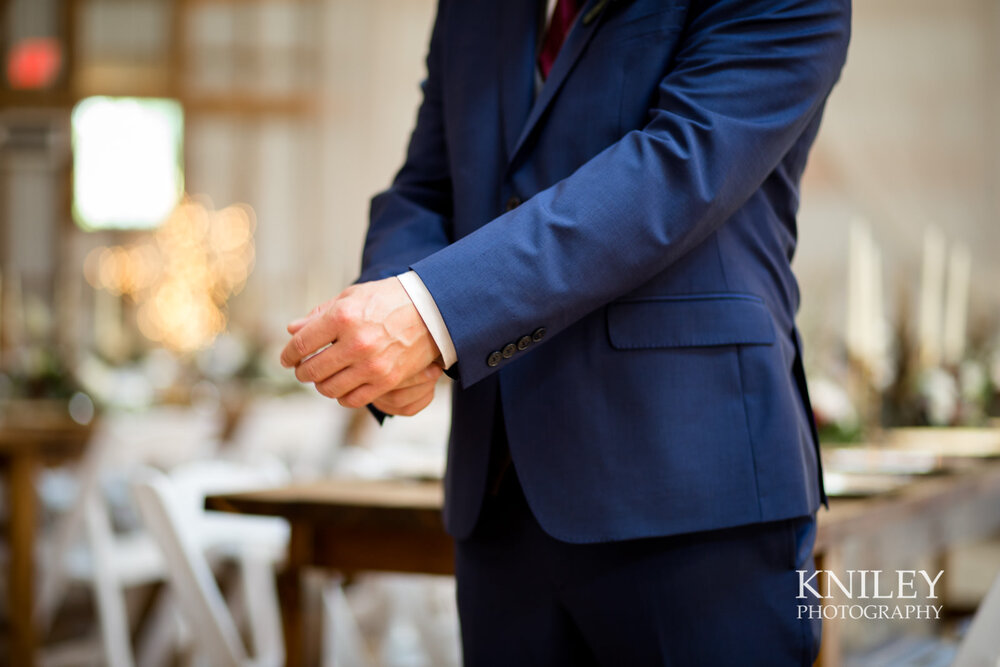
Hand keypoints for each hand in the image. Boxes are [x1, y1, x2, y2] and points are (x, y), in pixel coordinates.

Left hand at [281, 278, 440, 408]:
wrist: (431, 311)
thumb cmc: (388, 300)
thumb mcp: (352, 296)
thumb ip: (320, 314)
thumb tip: (291, 330)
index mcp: (343, 316)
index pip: (301, 344)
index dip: (288, 354)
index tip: (286, 359)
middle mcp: (355, 342)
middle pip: (312, 370)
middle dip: (302, 371)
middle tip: (303, 369)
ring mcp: (371, 365)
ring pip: (329, 388)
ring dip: (320, 385)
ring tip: (323, 378)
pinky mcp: (386, 381)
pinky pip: (352, 400)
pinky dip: (342, 396)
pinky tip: (343, 386)